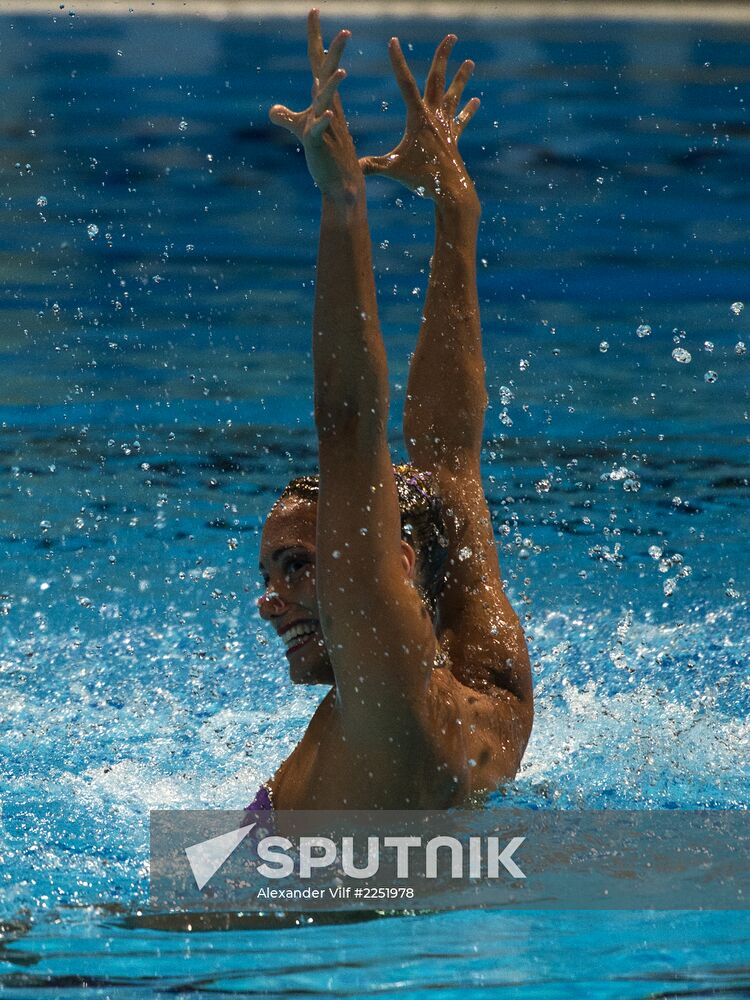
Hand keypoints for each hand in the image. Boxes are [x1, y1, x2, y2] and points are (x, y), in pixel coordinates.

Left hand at [269, 9, 361, 199]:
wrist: (341, 185)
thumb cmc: (325, 156)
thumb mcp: (302, 131)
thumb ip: (287, 117)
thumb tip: (272, 109)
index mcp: (324, 100)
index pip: (318, 63)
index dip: (315, 38)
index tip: (314, 10)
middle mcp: (327, 107)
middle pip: (327, 72)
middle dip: (334, 51)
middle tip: (345, 30)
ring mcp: (326, 125)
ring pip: (328, 99)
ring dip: (332, 85)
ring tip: (341, 70)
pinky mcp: (319, 143)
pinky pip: (321, 129)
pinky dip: (323, 120)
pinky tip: (325, 113)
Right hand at [359, 35, 479, 203]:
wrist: (450, 190)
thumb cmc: (421, 179)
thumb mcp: (392, 169)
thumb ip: (371, 165)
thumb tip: (352, 166)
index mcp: (417, 117)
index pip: (404, 83)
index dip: (397, 61)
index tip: (393, 40)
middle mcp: (434, 116)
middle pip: (437, 79)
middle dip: (443, 56)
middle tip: (451, 37)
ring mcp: (445, 126)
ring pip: (453, 95)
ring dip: (461, 78)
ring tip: (470, 62)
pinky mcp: (453, 138)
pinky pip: (461, 120)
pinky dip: (467, 110)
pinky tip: (476, 101)